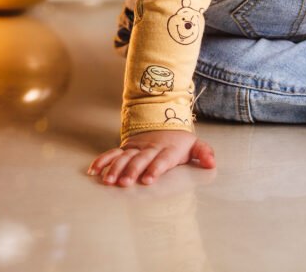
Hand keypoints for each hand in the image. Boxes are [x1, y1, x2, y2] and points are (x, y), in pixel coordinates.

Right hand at [88, 129, 215, 186]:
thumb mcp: (194, 145)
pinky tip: (94, 171)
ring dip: (115, 168)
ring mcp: (136, 147)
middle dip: (132, 171)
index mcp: (168, 150)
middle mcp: (150, 148)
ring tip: (108, 180)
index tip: (148, 180)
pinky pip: (112, 153)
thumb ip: (204, 153)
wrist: (163, 120)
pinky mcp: (126, 147)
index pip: (162, 160)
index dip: (155, 168)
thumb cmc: (179, 141)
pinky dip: (103, 161)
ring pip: (124, 157)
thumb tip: (211, 163)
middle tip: (124, 183)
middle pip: (140, 160)